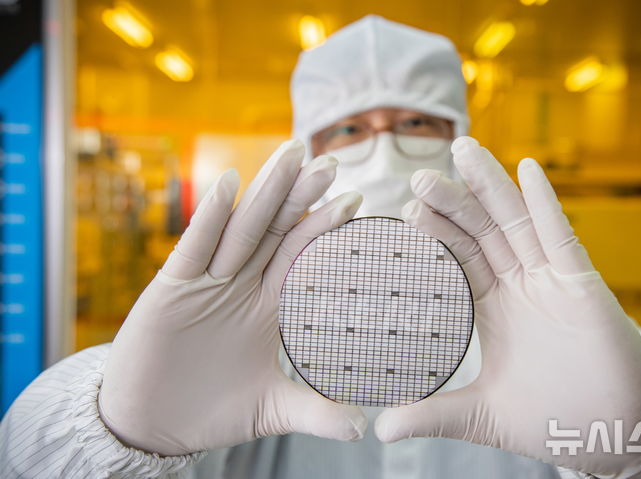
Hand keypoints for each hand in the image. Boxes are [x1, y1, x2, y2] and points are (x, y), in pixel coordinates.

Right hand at [99, 140, 366, 455]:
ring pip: (240, 229)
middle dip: (301, 195)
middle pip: (275, 230)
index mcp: (266, 306)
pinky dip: (209, 218)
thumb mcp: (271, 410)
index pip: (300, 256)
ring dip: (265, 192)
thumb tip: (361, 426)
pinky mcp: (171, 290)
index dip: (324, 226)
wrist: (152, 425)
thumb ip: (314, 411)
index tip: (356, 199)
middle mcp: (239, 285)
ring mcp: (205, 283)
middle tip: (330, 161)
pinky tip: (229, 184)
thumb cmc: (210, 410)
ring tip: (291, 155)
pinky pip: (193, 249)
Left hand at [375, 137, 640, 476]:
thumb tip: (380, 427)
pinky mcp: (583, 285)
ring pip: (516, 223)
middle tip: (420, 177)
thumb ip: (432, 414)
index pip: (459, 257)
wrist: (614, 437)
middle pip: (482, 231)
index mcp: (494, 306)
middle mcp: (521, 285)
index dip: (436, 232)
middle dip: (454, 201)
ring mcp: (552, 281)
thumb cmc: (553, 419)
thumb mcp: (481, 413)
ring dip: (491, 186)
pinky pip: (561, 237)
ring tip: (464, 150)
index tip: (405, 211)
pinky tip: (528, 170)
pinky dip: (545, 203)